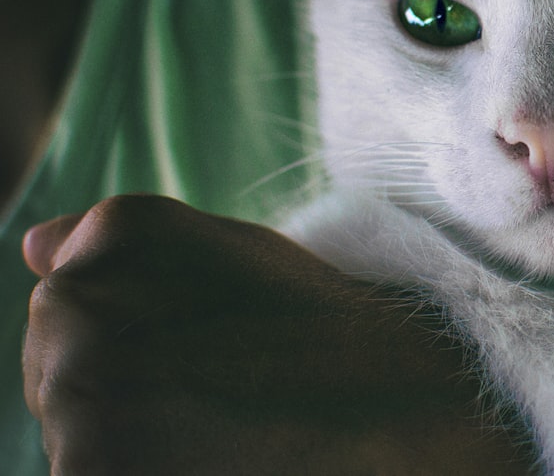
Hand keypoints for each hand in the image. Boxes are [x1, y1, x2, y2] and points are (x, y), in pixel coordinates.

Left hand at [23, 195, 532, 474]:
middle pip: (58, 363)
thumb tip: (31, 244)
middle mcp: (77, 311)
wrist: (382, 409)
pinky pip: (88, 470)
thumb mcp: (226, 250)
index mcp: (116, 236)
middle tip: (211, 384)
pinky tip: (206, 451)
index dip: (132, 331)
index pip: (66, 301)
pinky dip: (134, 467)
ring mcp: (74, 398)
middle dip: (118, 376)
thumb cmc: (312, 325)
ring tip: (215, 420)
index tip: (198, 347)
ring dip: (121, 430)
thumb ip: (117, 240)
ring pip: (72, 424)